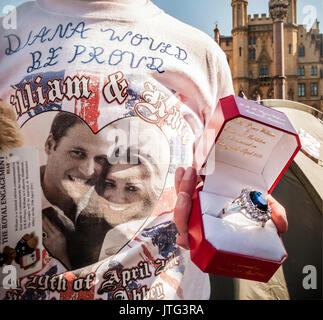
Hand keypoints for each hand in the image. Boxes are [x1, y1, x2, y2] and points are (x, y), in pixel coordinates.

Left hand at [173, 167, 287, 249]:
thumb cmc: (254, 202)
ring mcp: (196, 205)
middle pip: (183, 218)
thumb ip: (274, 216)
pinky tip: (182, 170)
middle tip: (188, 195)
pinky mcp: (194, 190)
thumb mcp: (265, 209)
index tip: (184, 239)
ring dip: (181, 187)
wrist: (249, 185)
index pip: (194, 240)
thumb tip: (281, 224)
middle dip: (182, 208)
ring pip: (180, 201)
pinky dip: (181, 179)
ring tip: (187, 172)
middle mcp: (201, 219)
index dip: (187, 241)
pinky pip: (182, 186)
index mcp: (213, 230)